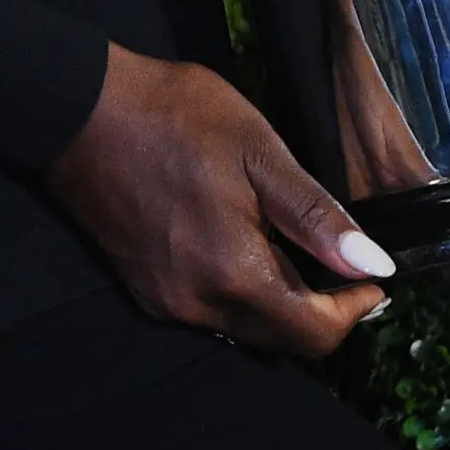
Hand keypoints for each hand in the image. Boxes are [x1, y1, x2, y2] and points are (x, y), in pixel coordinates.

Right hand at [41, 44, 393, 357]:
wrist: (76, 108)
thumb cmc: (173, 117)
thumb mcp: (258, 152)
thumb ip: (316, 216)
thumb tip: (374, 266)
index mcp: (234, 275)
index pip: (313, 334)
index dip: (353, 313)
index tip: (374, 281)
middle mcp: (198, 305)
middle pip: (279, 341)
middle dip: (320, 312)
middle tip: (343, 267)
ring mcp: (166, 301)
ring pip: (244, 328)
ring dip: (279, 304)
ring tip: (296, 254)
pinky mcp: (142, 288)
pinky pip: (209, 312)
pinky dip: (240, 295)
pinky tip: (245, 250)